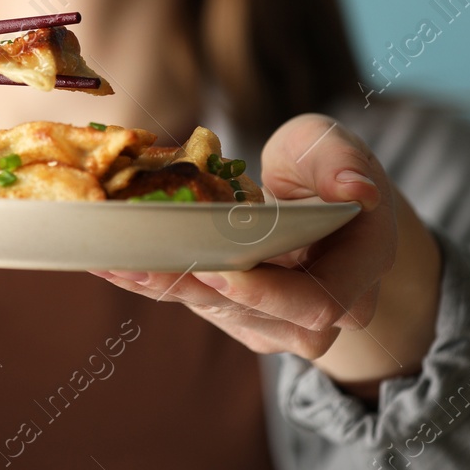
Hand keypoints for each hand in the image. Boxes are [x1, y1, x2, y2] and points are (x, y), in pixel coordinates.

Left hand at [89, 114, 441, 395]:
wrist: (320, 200)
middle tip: (136, 262)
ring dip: (163, 287)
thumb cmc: (326, 166)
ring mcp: (280, 321)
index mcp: (359, 268)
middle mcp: (324, 309)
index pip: (318, 303)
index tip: (220, 269)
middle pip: (257, 317)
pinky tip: (111, 262)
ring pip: (219, 313)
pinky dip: (156, 282)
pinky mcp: (241, 317)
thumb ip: (342, 162)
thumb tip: (357, 190)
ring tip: (110, 258)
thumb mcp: (335, 148)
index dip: (268, 294)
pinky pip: (199, 303)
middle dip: (193, 289)